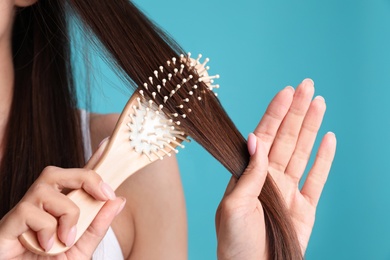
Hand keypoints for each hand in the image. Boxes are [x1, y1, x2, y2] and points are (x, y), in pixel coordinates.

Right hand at [0, 139, 125, 258]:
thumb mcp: (82, 249)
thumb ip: (98, 226)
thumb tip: (118, 200)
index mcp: (59, 209)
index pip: (75, 179)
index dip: (91, 159)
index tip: (108, 143)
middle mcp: (40, 206)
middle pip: (57, 172)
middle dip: (86, 177)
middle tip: (105, 194)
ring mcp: (23, 213)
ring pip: (45, 189)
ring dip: (67, 212)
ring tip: (67, 238)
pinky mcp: (8, 224)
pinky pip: (29, 211)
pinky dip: (46, 229)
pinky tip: (45, 247)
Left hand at [216, 79, 336, 258]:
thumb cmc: (235, 242)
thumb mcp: (233, 206)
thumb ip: (248, 174)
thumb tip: (255, 140)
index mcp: (248, 174)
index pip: (264, 136)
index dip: (275, 113)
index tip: (285, 92)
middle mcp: (269, 177)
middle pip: (286, 137)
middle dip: (296, 111)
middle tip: (307, 86)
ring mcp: (288, 190)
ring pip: (302, 151)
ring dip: (311, 126)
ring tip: (319, 102)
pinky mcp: (305, 206)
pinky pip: (317, 178)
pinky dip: (324, 158)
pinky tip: (328, 138)